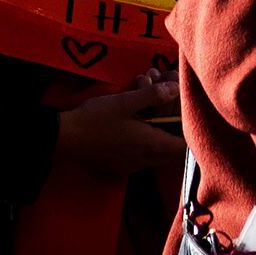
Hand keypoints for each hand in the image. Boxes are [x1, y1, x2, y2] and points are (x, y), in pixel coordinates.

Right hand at [51, 75, 183, 177]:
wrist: (62, 139)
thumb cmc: (94, 120)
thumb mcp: (124, 101)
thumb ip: (152, 95)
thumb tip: (175, 88)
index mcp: (151, 146)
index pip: (186, 150)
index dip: (193, 135)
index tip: (192, 118)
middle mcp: (145, 160)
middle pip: (173, 150)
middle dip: (174, 125)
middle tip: (169, 106)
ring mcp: (132, 166)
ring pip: (156, 151)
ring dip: (158, 129)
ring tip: (149, 106)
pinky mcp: (119, 166)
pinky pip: (141, 154)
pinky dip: (144, 137)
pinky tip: (135, 120)